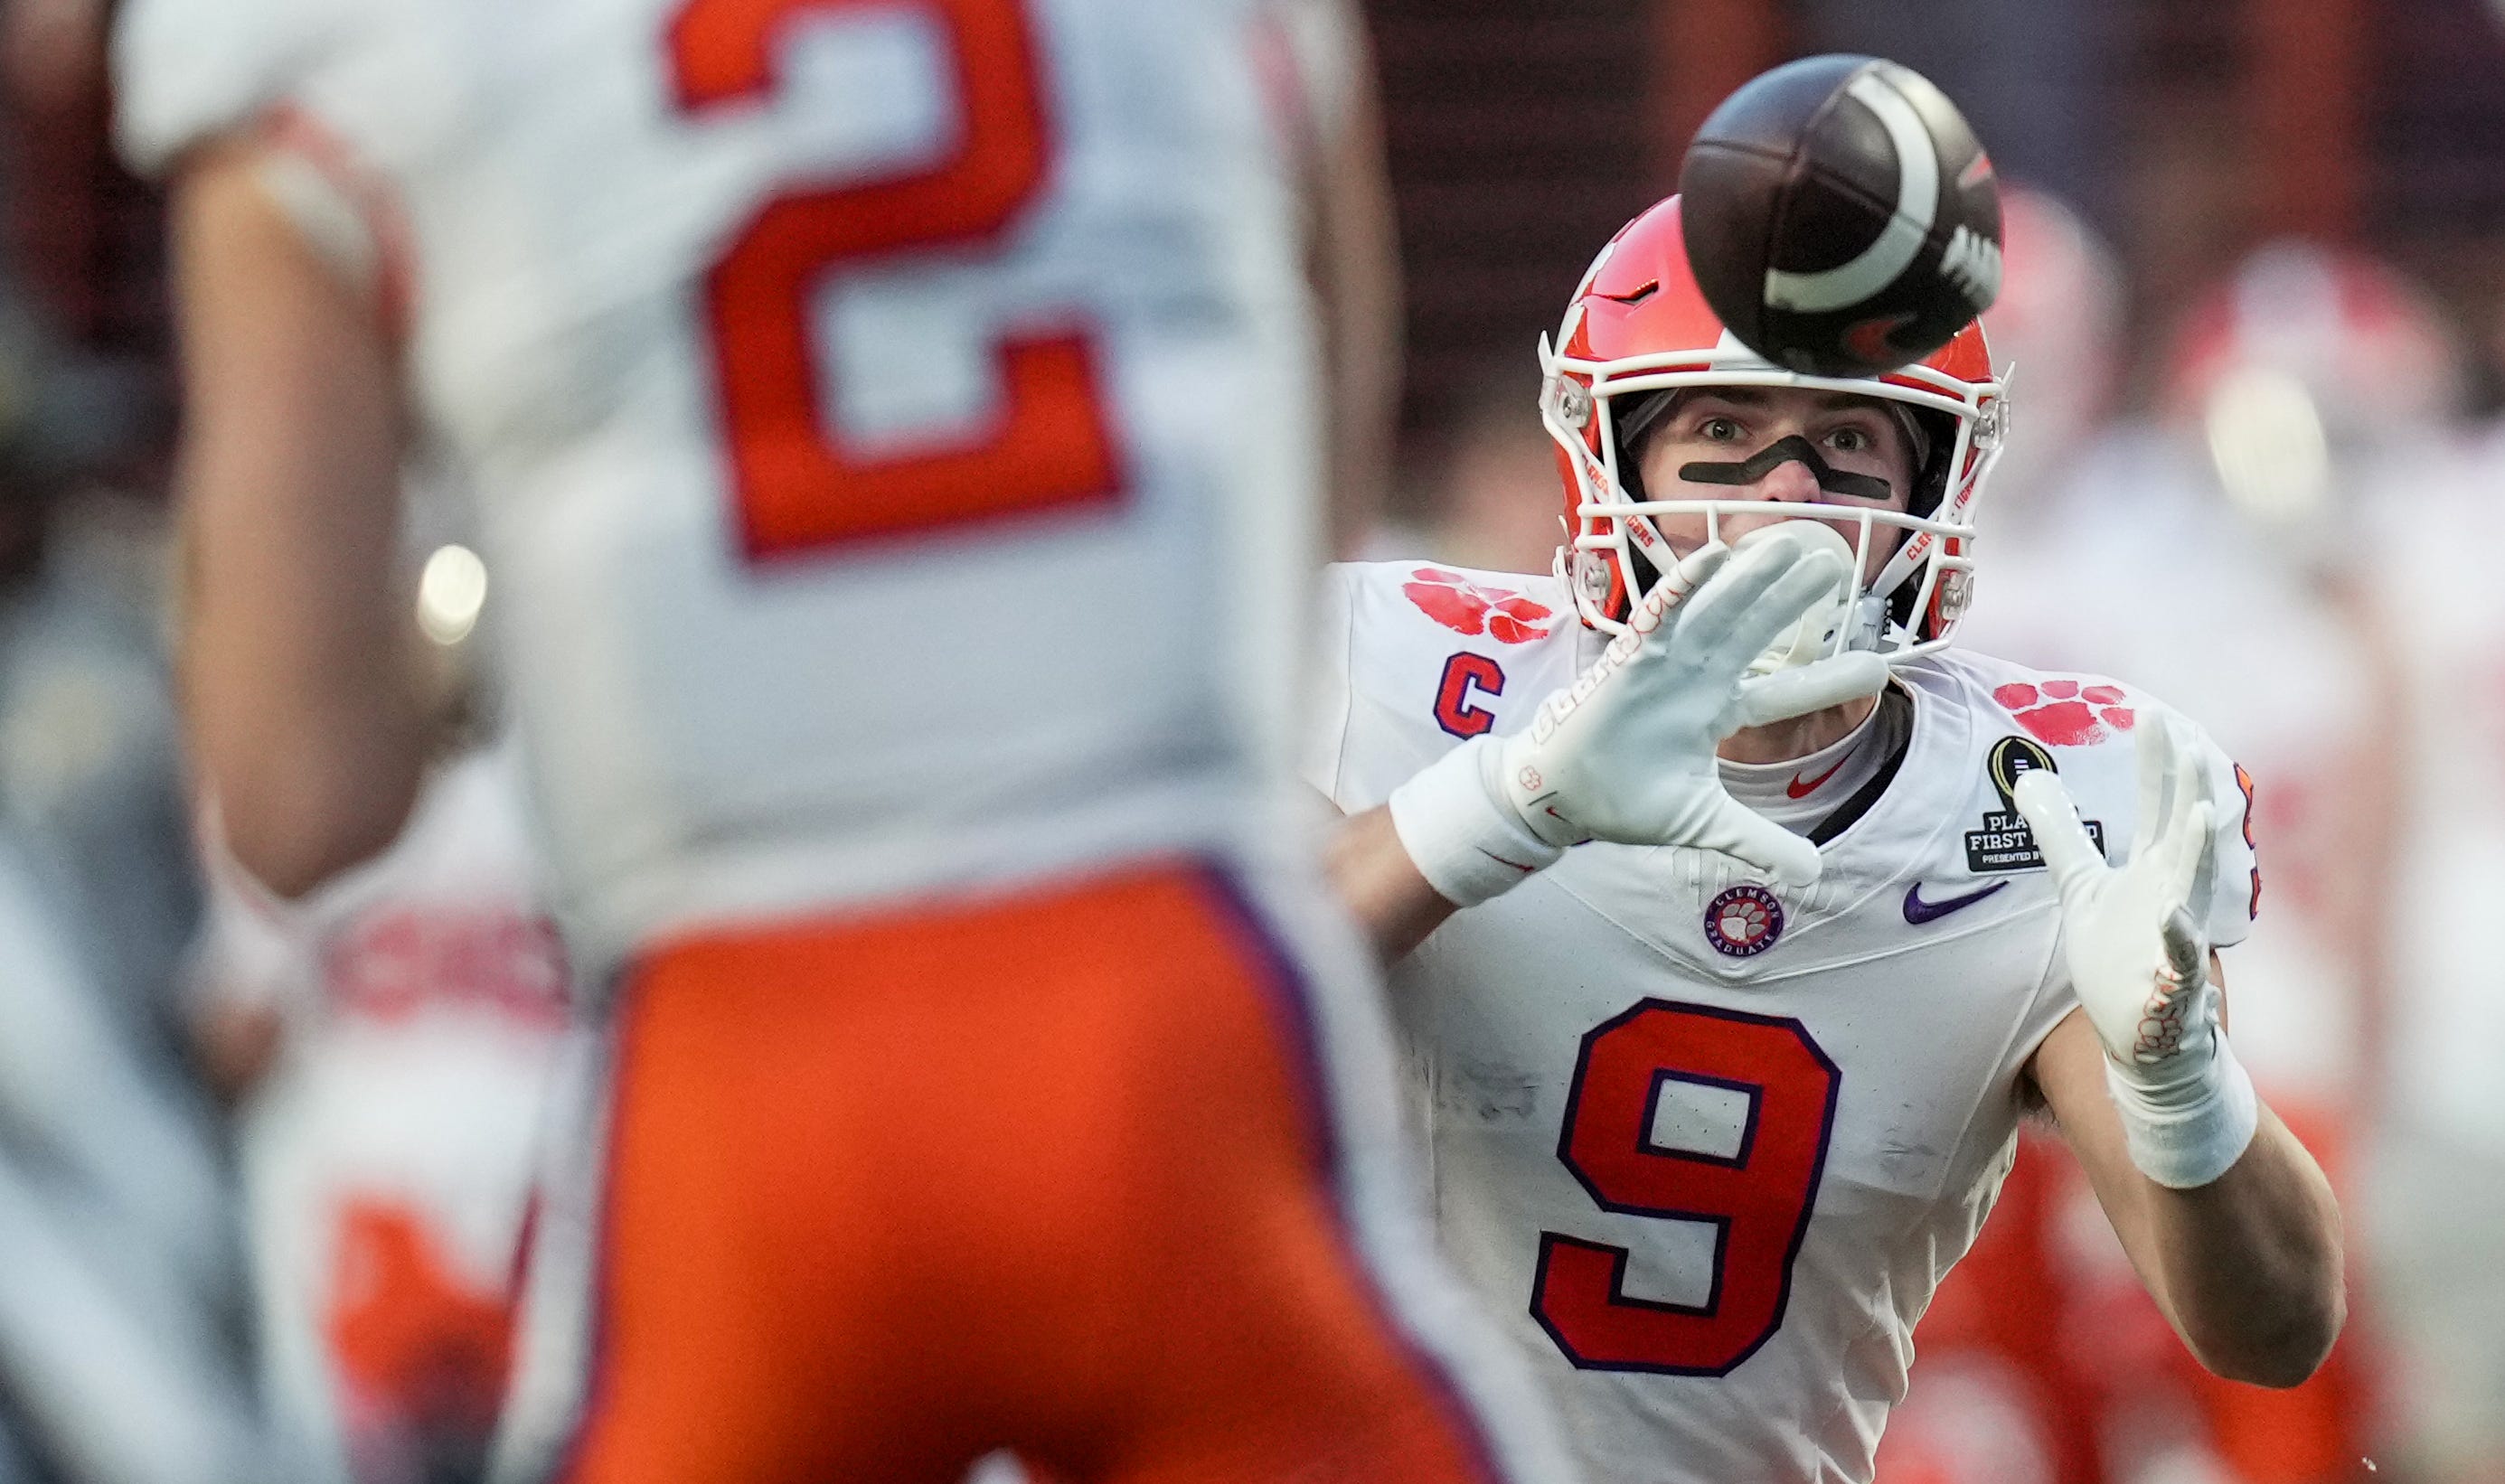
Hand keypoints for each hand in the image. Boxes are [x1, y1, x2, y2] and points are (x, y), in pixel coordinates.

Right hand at [1386, 525, 1886, 905]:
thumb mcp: (1705, 823)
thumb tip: (1813, 875)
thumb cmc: (1626, 800)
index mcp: (1717, 713)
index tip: (1879, 666)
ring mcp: (1665, 665)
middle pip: (1755, 632)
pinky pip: (1659, 615)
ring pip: (1718, 613)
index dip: (1827, 680)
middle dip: (1791, 601)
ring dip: (1752, 581)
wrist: (1563, 798)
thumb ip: (1758, 842)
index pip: (1782, 692)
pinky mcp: (1629, 659)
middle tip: (1836, 567)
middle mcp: (1698, 680)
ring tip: (1794, 545)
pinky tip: (1715, 557)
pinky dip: (1685, 588)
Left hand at [2012, 715, 2256, 1187]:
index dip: (2154, 763)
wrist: (2143, 1034)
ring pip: (2193, 888)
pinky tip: (2173, 916)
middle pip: (2182, 832)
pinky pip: (2181, 960)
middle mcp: (2173, 893)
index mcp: (2152, 868)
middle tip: (2189, 741)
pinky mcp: (2174, 984)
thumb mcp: (2080, 886)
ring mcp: (2177, 937)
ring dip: (2200, 852)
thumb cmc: (2118, 954)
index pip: (2155, 805)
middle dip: (2186, 788)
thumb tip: (2029, 777)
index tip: (2149, 715)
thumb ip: (2060, 832)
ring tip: (2203, 813)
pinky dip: (2179, 940)